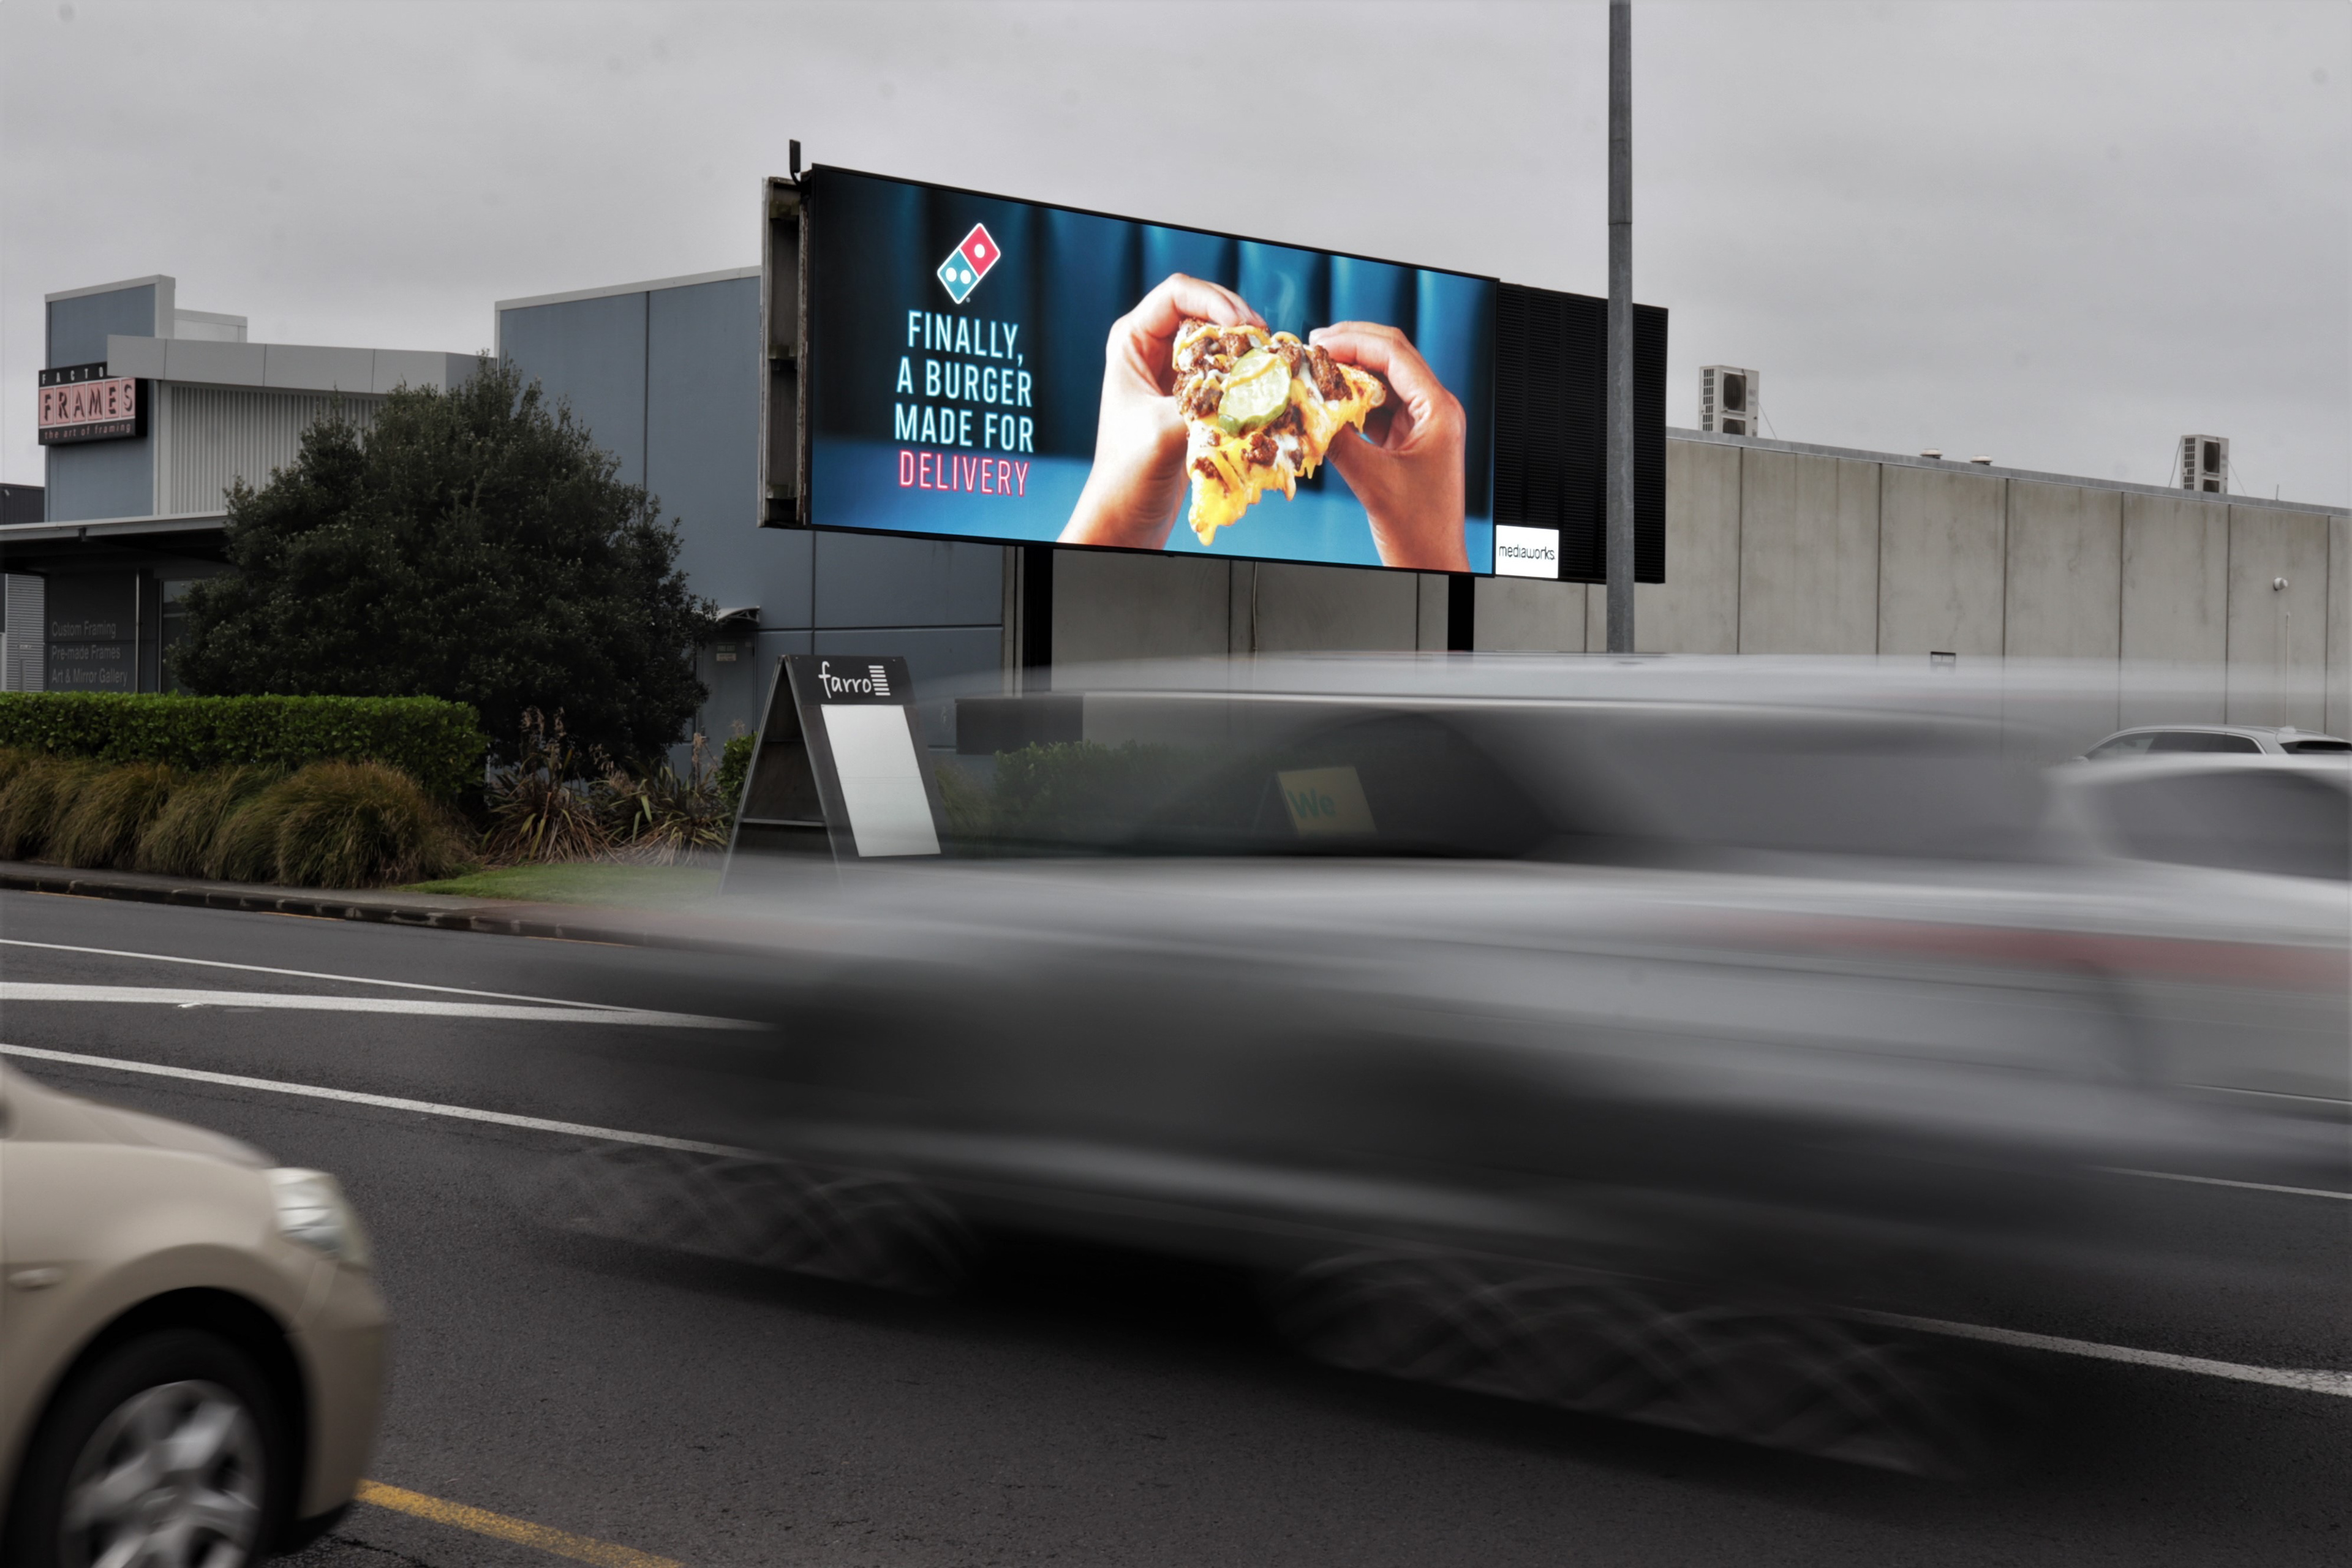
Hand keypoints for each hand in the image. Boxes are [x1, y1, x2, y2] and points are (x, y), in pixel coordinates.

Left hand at [1061, 274, 1261, 549]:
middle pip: (1206, 311)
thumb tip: (1252, 382)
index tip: (1244, 327)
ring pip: (1220, 342)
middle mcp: (1152, 349)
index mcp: (1130, 340)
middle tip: (1265, 349)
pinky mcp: (1192, 398)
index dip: (1215, 301)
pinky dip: (1246, 376)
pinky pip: (1226, 372)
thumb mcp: (1166, 431)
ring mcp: (1173, 373)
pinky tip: (1263, 390)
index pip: (1177, 293)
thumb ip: (1207, 402)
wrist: (1124, 518)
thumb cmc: (1126, 476)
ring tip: (1268, 368)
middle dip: (1239, 325)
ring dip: (1246, 351)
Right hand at [1310, 324, 1468, 572]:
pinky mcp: (1407, 442)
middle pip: (1392, 358)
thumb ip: (1339, 441)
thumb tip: (1306, 409)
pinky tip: (1327, 405)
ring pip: (1383, 382)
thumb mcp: (1372, 481)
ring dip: (1348, 375)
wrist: (1432, 562)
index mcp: (1439, 411)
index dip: (1354, 341)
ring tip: (1314, 373)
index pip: (1396, 354)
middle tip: (1312, 348)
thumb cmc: (1418, 530)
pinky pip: (1377, 409)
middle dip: (1351, 348)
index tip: (1319, 341)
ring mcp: (1422, 425)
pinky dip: (1351, 403)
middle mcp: (1435, 411)